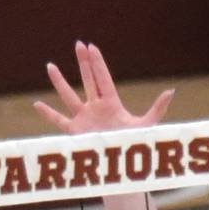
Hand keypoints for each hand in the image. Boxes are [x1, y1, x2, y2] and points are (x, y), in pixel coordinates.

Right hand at [34, 41, 173, 135]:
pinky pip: (59, 122)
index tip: (92, 46)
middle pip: (88, 81)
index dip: (98, 63)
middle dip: (83, 63)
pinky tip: (37, 104)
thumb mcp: (147, 124)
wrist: (124, 165)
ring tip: (50, 66)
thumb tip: (171, 91)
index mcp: (112, 104)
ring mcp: (85, 119)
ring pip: (70, 96)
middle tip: (78, 44)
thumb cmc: (135, 145)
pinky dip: (48, 114)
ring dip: (60, 82)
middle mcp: (97, 108)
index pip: (103, 79)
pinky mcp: (76, 132)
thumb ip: (158, 108)